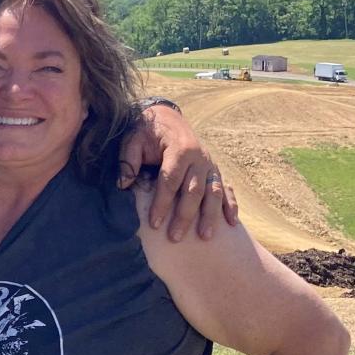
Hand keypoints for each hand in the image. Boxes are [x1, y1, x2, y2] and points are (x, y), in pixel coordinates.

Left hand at [118, 105, 237, 240]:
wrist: (167, 117)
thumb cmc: (148, 131)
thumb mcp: (133, 139)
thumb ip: (128, 161)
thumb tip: (123, 185)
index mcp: (179, 149)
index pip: (170, 181)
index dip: (162, 203)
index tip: (155, 224)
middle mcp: (199, 158)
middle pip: (193, 191)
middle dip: (184, 216)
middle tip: (175, 237)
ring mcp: (209, 164)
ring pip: (213, 192)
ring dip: (210, 215)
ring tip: (205, 237)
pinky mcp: (214, 170)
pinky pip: (225, 188)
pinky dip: (231, 205)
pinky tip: (231, 223)